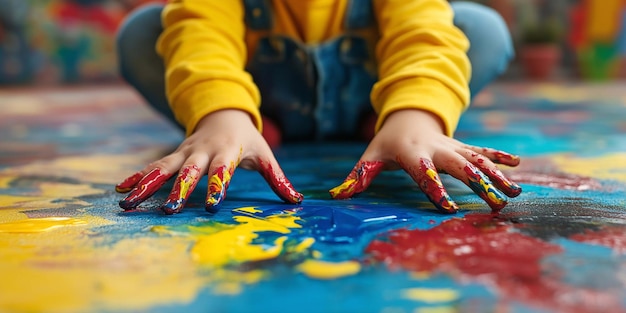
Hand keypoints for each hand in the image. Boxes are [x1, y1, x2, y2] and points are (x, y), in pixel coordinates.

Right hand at [115, 109, 302, 213]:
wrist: (223, 113)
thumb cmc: (247, 139)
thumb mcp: (265, 154)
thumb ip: (278, 178)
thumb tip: (297, 200)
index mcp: (226, 152)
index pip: (222, 170)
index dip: (217, 186)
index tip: (210, 205)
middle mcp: (202, 152)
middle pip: (188, 171)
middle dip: (177, 190)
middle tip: (167, 211)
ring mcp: (184, 152)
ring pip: (163, 168)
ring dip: (146, 185)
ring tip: (128, 203)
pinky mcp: (173, 155)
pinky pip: (153, 165)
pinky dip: (138, 176)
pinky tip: (121, 189)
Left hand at [329, 109, 520, 212]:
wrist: (406, 116)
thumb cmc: (387, 143)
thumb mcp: (371, 156)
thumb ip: (357, 176)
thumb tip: (336, 195)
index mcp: (412, 153)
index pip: (424, 172)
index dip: (435, 189)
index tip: (448, 209)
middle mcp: (436, 148)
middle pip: (460, 166)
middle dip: (479, 184)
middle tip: (497, 204)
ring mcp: (452, 146)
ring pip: (477, 159)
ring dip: (497, 174)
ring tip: (515, 192)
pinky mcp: (462, 146)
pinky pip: (482, 150)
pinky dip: (499, 156)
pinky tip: (518, 166)